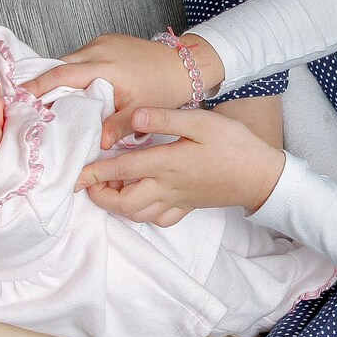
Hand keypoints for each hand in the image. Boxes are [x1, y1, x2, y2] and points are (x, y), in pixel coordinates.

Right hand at [21, 32, 225, 146]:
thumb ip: (119, 125)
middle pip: (60, 65)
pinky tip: (67, 89)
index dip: (38, 86)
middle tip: (24, 104)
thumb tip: (100, 144)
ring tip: (42, 100)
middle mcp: (100, 49)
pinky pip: (80, 56)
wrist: (184, 64)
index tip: (18, 97)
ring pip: (69, 59)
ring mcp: (102, 42)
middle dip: (41, 82)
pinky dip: (71, 71)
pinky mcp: (106, 41)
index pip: (63, 74)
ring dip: (57, 77)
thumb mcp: (142, 111)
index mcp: (107, 66)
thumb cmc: (164, 88)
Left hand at [77, 107, 285, 225]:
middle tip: (89, 181)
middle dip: (100, 195)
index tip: (74, 173)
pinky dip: (143, 214)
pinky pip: (159, 219)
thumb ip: (164, 119)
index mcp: (167, 164)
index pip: (121, 169)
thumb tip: (134, 117)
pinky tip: (142, 200)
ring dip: (118, 205)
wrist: (261, 174)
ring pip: (138, 214)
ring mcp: (177, 200)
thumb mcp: (201, 121)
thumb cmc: (234, 144)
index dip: (94, 172)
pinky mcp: (188, 206)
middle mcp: (168, 187)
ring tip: (110, 189)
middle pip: (124, 202)